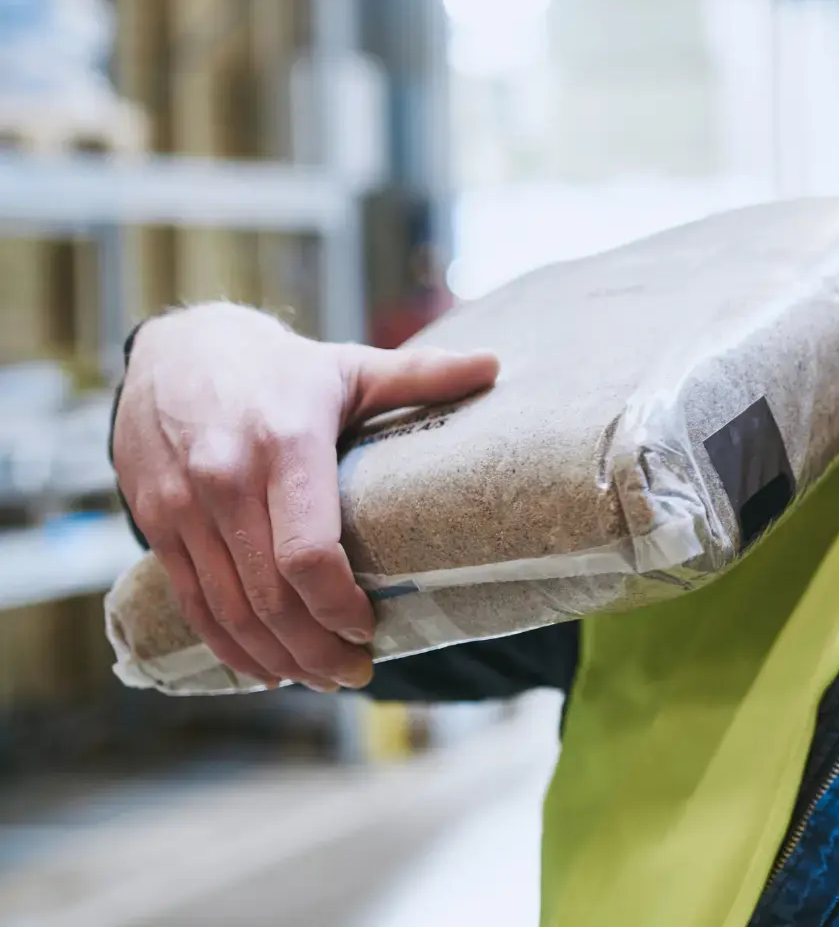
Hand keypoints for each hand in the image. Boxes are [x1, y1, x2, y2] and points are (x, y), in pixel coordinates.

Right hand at [111, 303, 498, 691]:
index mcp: (286, 443)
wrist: (173, 346)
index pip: (307, 551)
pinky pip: (190, 601)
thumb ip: (419, 374)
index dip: (338, 603)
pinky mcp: (154, 522)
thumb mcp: (348, 365)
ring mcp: (183, 506)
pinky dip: (226, 645)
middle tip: (356, 673)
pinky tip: (262, 668)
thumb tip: (495, 365)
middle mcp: (227, 479)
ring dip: (275, 658)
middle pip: (270, 596)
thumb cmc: (276, 367)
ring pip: (228, 609)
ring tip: (318, 680)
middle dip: (315, 648)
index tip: (369, 626)